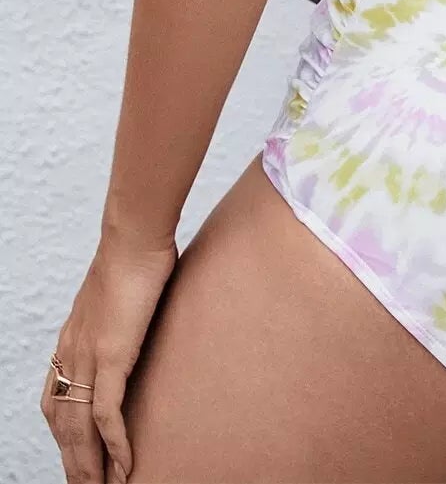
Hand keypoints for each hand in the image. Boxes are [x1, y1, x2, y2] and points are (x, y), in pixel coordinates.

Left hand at [42, 228, 177, 482]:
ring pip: (80, 428)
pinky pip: (107, 413)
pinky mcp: (111, 355)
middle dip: (74, 462)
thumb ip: (123, 313)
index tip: (74, 457)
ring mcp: (88, 356)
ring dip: (91, 464)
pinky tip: (125, 465)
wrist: (134, 234)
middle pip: (64, 424)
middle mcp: (71, 353)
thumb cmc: (135, 253)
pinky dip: (114, 443)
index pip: (56, 401)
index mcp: (71, 339)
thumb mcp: (122, 291)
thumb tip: (140, 317)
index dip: (62, 434)